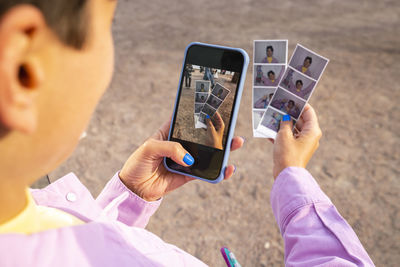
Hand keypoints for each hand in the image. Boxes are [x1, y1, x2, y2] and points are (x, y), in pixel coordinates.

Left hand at [119, 116, 243, 200]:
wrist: (134, 189)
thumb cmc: (138, 164)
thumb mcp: (149, 148)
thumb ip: (170, 148)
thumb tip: (189, 159)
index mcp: (170, 133)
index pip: (186, 120)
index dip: (199, 113)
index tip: (213, 105)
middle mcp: (180, 145)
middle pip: (203, 136)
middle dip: (218, 130)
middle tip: (231, 125)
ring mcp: (186, 160)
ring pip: (208, 153)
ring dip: (223, 150)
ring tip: (235, 143)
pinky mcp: (189, 175)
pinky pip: (206, 172)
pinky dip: (218, 171)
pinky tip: (227, 168)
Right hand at [271, 104, 321, 178]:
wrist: (286, 175)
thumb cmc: (287, 154)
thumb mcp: (284, 134)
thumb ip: (285, 122)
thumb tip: (286, 116)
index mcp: (313, 131)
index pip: (309, 112)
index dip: (300, 105)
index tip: (291, 99)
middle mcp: (310, 137)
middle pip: (301, 120)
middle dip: (290, 114)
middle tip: (279, 107)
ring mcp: (303, 144)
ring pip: (294, 129)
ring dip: (284, 124)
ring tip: (273, 117)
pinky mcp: (296, 150)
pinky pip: (289, 138)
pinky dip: (281, 134)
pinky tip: (269, 130)